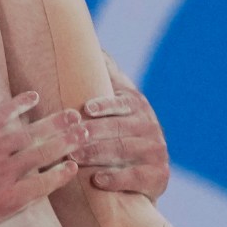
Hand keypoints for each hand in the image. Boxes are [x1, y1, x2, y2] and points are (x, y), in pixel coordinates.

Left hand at [0, 91, 81, 226]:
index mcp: (5, 200)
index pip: (44, 185)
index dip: (62, 175)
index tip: (75, 166)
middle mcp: (5, 172)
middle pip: (46, 154)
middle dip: (69, 142)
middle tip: (88, 131)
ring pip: (33, 132)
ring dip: (56, 122)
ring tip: (74, 115)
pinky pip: (6, 112)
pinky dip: (21, 103)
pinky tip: (33, 96)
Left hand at [66, 60, 170, 198]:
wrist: (146, 175)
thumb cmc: (119, 135)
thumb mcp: (117, 104)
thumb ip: (108, 77)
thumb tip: (94, 45)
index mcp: (138, 106)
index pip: (122, 102)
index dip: (105, 105)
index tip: (86, 109)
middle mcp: (150, 126)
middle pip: (119, 129)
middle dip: (92, 134)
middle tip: (68, 139)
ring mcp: (156, 152)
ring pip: (124, 152)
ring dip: (98, 155)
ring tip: (75, 158)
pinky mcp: (158, 176)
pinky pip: (136, 177)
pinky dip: (116, 179)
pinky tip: (97, 181)